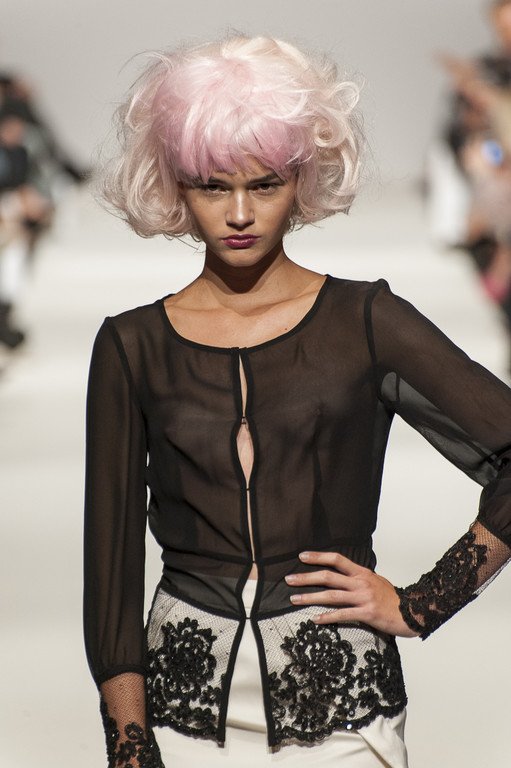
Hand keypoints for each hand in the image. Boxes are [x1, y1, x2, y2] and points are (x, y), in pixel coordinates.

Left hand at [285, 551, 418, 637]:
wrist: (414, 612)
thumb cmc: (394, 599)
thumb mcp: (376, 581)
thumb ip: (359, 578)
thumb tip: (344, 576)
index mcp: (362, 573)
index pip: (337, 559)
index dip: (318, 557)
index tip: (302, 556)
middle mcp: (361, 583)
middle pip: (328, 576)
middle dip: (306, 577)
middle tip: (289, 579)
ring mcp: (363, 598)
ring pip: (331, 595)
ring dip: (310, 597)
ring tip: (294, 599)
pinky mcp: (367, 613)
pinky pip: (342, 615)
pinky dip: (327, 617)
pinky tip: (314, 619)